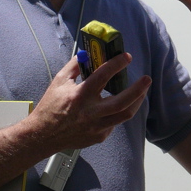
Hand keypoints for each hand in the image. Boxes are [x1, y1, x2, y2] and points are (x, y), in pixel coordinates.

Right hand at [29, 53, 151, 150]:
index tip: (126, 57)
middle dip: (138, 89)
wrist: (43, 135)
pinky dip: (118, 113)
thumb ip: (74, 66)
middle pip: (123, 102)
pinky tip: (118, 106)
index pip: (103, 76)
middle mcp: (91, 112)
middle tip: (147, 79)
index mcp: (80, 95)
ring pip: (125, 115)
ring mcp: (96, 127)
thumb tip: (87, 54)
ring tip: (142, 92)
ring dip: (136, 102)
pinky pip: (114, 123)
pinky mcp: (98, 136)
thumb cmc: (50, 107)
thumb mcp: (59, 81)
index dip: (117, 64)